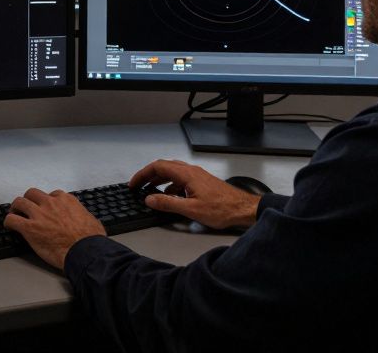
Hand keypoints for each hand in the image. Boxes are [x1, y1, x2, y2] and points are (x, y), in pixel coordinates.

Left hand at [3, 187, 105, 269]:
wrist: (84, 252)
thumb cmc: (90, 240)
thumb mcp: (92, 221)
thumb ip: (84, 216)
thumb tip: (87, 219)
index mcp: (66, 200)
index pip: (51, 195)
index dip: (46, 203)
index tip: (45, 208)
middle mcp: (51, 203)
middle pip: (32, 194)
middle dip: (29, 200)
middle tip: (26, 208)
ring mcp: (39, 214)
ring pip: (19, 202)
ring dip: (16, 208)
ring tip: (14, 214)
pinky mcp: (29, 227)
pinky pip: (12, 219)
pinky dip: (8, 222)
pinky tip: (9, 226)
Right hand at [129, 160, 261, 229]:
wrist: (243, 209)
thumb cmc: (222, 209)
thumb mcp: (191, 209)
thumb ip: (168, 203)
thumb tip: (149, 199)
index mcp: (187, 174)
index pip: (158, 167)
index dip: (142, 174)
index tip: (134, 184)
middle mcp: (191, 171)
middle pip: (164, 167)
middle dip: (149, 176)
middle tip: (139, 186)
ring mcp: (198, 176)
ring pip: (173, 173)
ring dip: (159, 180)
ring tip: (151, 192)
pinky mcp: (202, 182)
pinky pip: (181, 179)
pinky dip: (171, 185)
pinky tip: (171, 197)